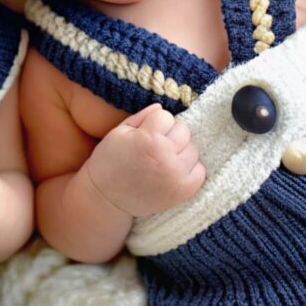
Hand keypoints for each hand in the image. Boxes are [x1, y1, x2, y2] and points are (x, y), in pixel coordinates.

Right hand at [84, 103, 205, 216]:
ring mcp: (177, 175)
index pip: (166, 116)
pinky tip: (173, 170)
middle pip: (183, 130)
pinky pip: (200, 171)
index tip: (144, 133)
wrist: (106, 199)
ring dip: (180, 151)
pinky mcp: (183, 191)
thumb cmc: (109, 162)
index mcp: (148, 139)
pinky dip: (190, 169)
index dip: (154, 123)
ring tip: (163, 158)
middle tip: (155, 146)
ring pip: (193, 149)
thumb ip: (142, 117)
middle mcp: (166, 157)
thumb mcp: (119, 133)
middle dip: (169, 134)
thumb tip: (161, 107)